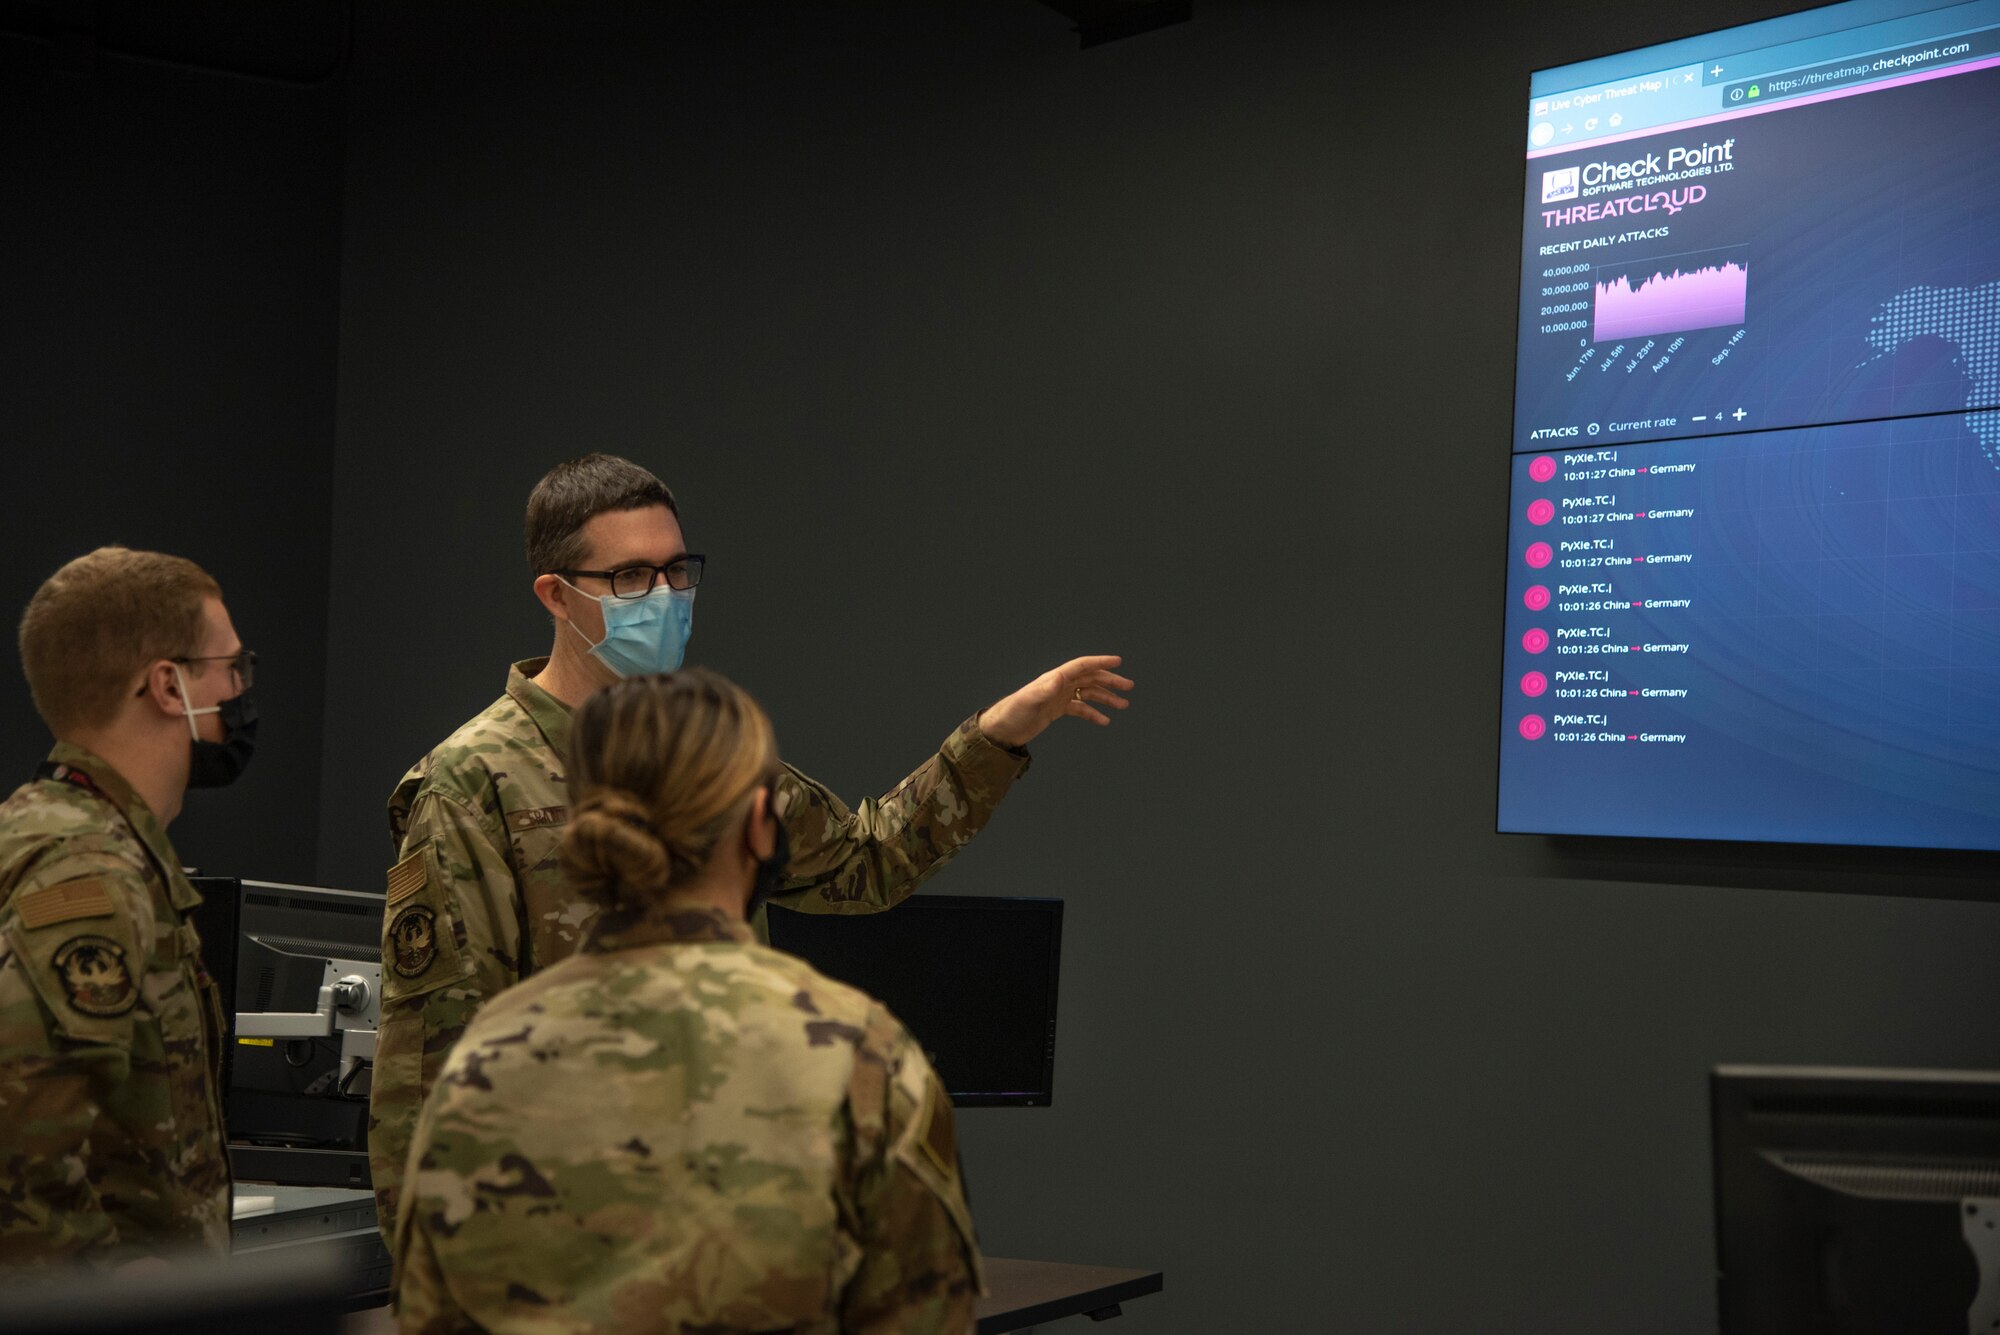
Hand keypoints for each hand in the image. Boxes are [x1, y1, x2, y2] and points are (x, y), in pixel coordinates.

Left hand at [978, 655, 1132, 749]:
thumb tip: (1060, 678)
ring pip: (1088, 693)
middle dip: (1110, 681)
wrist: (1001, 729)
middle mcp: (1058, 684)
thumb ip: (1045, 689)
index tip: (1119, 661)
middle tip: (1129, 686)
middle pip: (1090, 678)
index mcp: (1055, 678)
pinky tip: (1105, 721)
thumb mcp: (1030, 700)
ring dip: (1106, 698)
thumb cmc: (1012, 712)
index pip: (1082, 666)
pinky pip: (1080, 709)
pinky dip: (1093, 714)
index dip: (1100, 662)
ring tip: (1123, 705)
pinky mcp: (1056, 710)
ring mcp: (1058, 697)